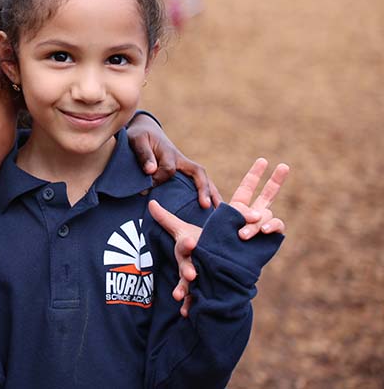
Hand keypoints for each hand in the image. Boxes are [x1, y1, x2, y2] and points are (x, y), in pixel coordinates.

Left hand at [127, 113, 220, 208]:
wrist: (147, 132)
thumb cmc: (141, 137)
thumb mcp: (137, 140)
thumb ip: (144, 154)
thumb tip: (151, 170)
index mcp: (170, 153)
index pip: (169, 169)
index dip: (157, 179)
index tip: (144, 190)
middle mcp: (182, 161)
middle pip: (199, 174)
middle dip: (204, 189)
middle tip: (207, 206)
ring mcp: (185, 168)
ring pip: (203, 180)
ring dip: (211, 195)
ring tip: (216, 213)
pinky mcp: (184, 174)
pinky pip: (197, 184)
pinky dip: (206, 196)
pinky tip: (208, 211)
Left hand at [147, 199, 199, 316]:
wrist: (222, 251)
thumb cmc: (198, 239)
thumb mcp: (181, 229)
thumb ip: (165, 219)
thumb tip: (151, 203)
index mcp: (190, 245)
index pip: (187, 243)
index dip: (188, 243)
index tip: (191, 242)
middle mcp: (196, 260)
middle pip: (192, 264)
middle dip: (190, 270)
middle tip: (190, 275)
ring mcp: (199, 274)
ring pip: (193, 283)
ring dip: (187, 290)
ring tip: (179, 297)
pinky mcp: (201, 286)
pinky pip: (195, 296)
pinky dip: (191, 304)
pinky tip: (185, 313)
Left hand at [149, 158, 289, 315]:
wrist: (216, 278)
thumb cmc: (202, 255)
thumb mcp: (183, 234)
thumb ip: (168, 219)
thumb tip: (150, 204)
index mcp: (233, 211)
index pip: (247, 187)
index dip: (256, 174)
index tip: (264, 159)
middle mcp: (250, 217)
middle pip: (267, 194)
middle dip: (277, 180)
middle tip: (285, 165)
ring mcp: (260, 229)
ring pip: (266, 215)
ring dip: (255, 223)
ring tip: (241, 235)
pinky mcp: (266, 243)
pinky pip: (274, 229)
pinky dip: (269, 227)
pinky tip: (261, 232)